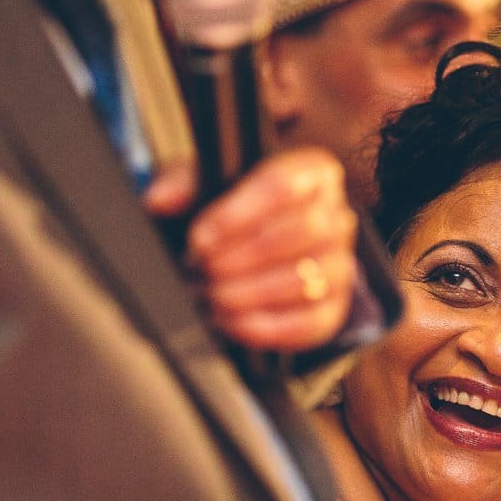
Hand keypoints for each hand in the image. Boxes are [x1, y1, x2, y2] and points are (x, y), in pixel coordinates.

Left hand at [185, 147, 358, 353]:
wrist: (261, 247)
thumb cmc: (238, 209)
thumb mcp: (210, 184)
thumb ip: (184, 184)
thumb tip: (159, 199)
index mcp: (313, 173)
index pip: (283, 185)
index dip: (237, 214)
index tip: (200, 238)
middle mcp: (337, 216)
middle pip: (303, 231)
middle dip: (244, 257)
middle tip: (203, 270)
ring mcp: (341, 265)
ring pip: (308, 280)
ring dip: (250, 293)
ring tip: (212, 296)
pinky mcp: (334, 308)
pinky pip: (310, 323)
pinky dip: (267, 327)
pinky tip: (232, 322)